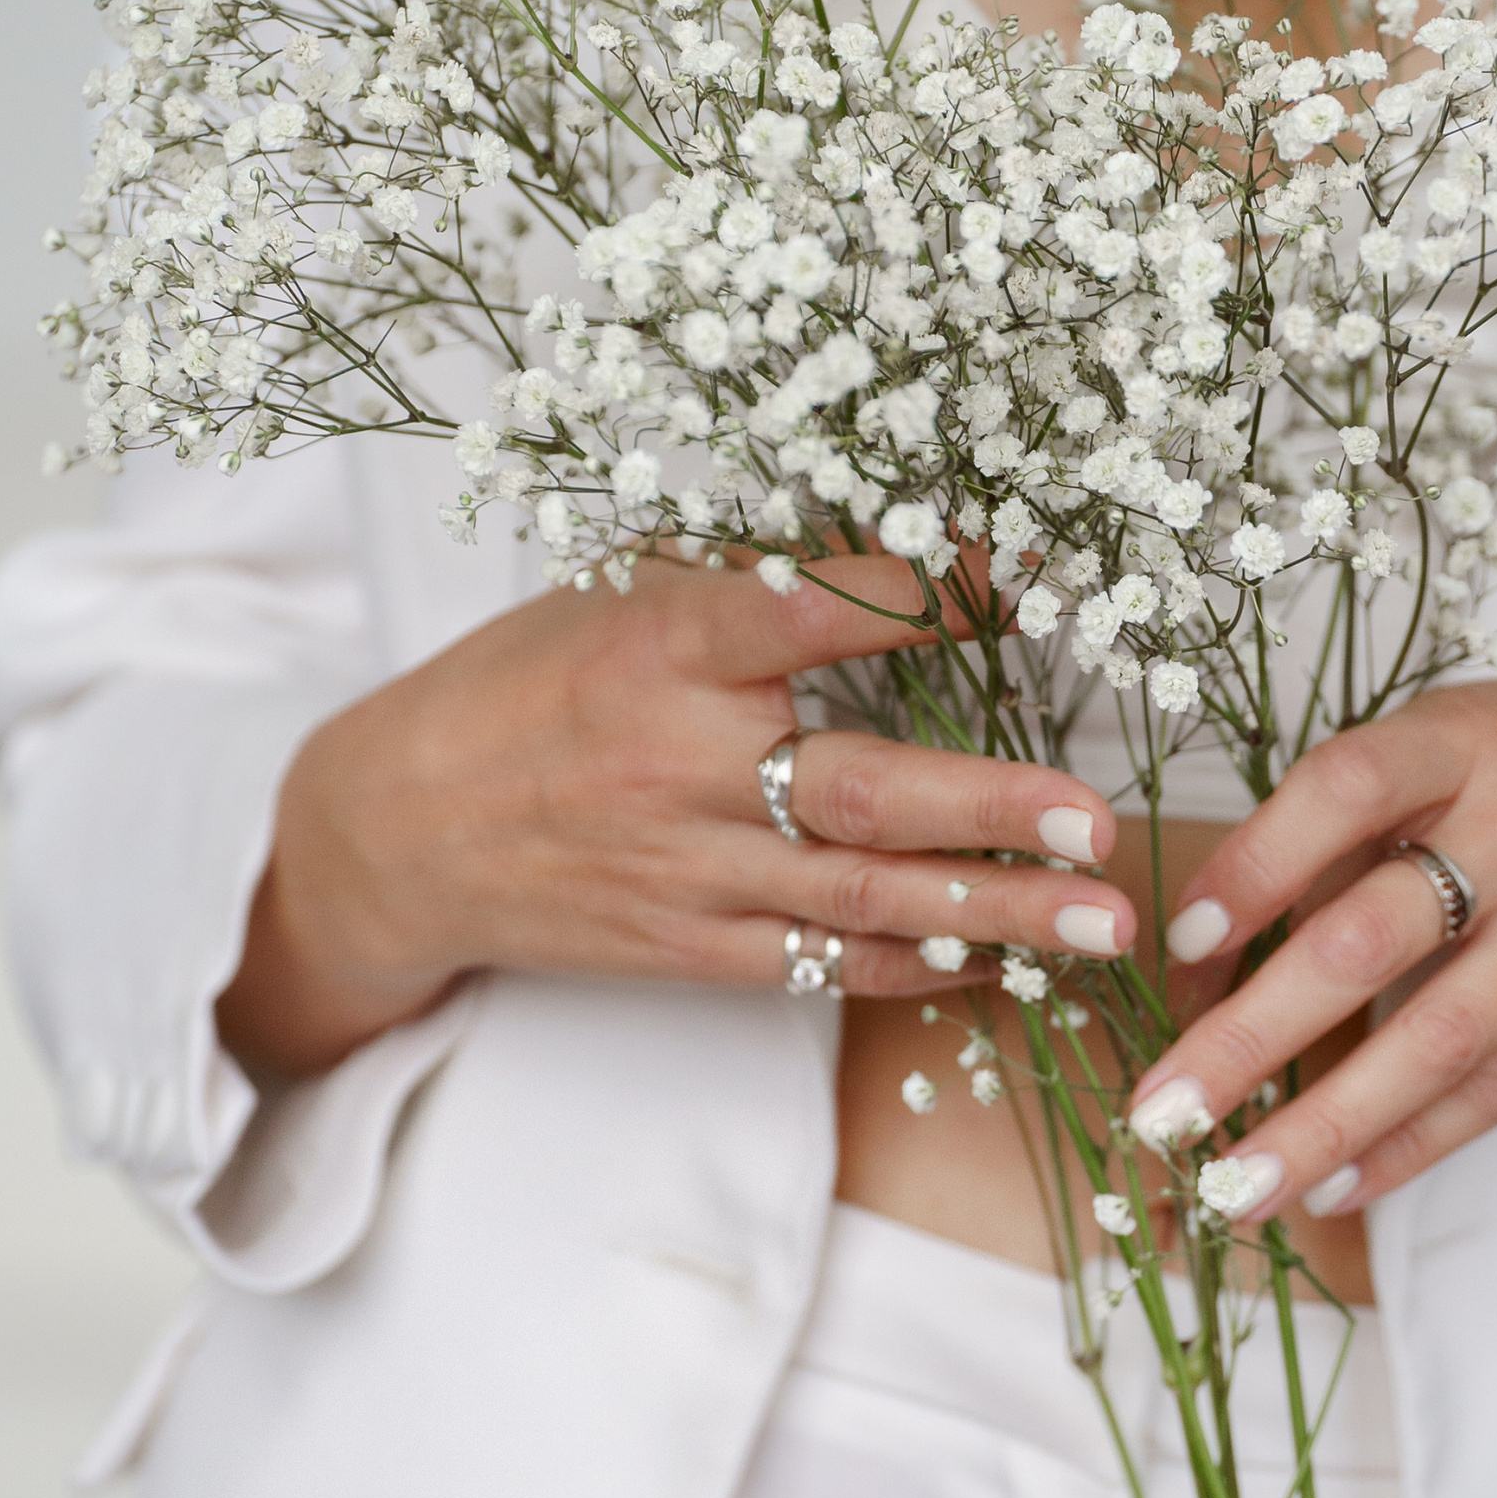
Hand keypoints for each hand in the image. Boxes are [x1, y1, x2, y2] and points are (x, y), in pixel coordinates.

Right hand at [219, 552, 1133, 1080]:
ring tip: (1101, 920)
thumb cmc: (521, 691)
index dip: (924, 591)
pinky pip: (824, 963)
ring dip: (993, 911)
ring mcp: (688, 872)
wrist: (394, 835)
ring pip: (862, 897)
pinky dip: (920, 962)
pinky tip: (1012, 958)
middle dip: (988, 810)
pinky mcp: (690, 951)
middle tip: (1095, 819)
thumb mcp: (614, 600)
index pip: (808, 610)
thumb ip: (749, 583)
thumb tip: (903, 534)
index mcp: (663, 649)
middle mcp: (680, 767)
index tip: (1031, 567)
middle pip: (857, 792)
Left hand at [1125, 643, 1496, 1219]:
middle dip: (1254, 1036)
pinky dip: (1414, 1144)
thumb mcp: (1457, 740)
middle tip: (1162, 1111)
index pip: (1345, 790)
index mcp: (1466, 739)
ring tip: (1234, 1186)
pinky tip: (1336, 1183)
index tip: (1179, 944)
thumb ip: (1346, 827)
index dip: (1254, 865)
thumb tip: (1208, 954)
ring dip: (1325, 1125)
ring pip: (1438, 1040)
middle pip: (1373, 938)